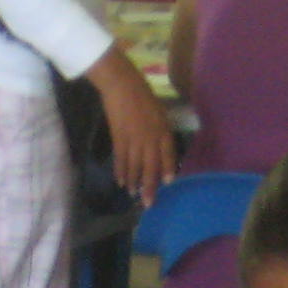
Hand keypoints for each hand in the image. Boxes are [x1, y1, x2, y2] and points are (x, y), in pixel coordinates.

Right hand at [87, 48, 174, 203]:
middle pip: (151, 167)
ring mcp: (134, 140)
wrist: (122, 85)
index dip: (168, 169)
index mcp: (162, 129)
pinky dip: (120, 172)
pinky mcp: (119, 139)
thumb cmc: (142, 94)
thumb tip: (160, 147)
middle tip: (148, 203)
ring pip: (135, 167)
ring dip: (134, 182)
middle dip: (150, 186)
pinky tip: (121, 182)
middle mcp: (150, 138)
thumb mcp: (159, 111)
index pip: (168, 154)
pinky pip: (121, 160)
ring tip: (133, 194)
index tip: (168, 182)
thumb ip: (161, 129)